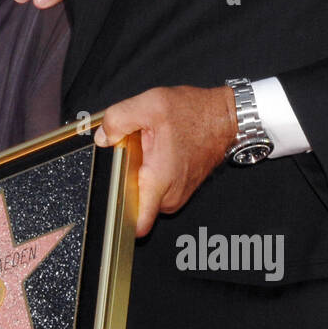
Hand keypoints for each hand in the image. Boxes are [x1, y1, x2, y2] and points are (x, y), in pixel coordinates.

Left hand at [95, 86, 237, 236]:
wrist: (223, 117)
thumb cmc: (194, 113)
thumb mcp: (148, 105)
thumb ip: (118, 120)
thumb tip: (103, 136)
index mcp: (159, 180)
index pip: (138, 223)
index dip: (119, 219)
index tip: (110, 206)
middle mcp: (170, 194)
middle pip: (133, 202)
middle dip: (126, 178)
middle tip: (134, 152)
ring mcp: (177, 195)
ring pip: (144, 194)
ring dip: (139, 174)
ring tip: (148, 148)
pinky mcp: (179, 190)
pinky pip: (155, 188)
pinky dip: (151, 172)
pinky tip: (156, 151)